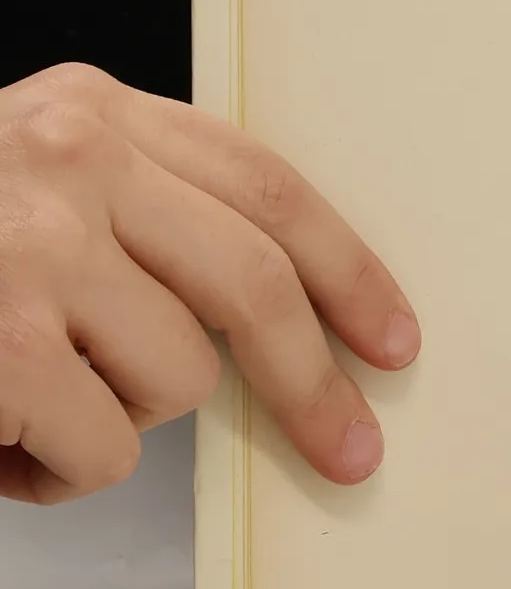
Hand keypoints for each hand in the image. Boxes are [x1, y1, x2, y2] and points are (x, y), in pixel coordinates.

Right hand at [0, 64, 417, 503]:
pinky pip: (103, 452)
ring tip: (29, 403)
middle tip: (348, 454)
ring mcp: (29, 247)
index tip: (393, 341)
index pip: (266, 188)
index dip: (348, 271)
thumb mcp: (25, 184)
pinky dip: (56, 476)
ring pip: (177, 380)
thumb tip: (282, 322)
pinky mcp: (1, 341)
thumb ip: (138, 212)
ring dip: (118, 422)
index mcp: (89, 112)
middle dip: (314, 383)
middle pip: (256, 285)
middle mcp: (66, 158)